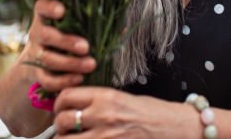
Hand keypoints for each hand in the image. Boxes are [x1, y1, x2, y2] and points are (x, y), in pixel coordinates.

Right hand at [27, 0, 95, 93]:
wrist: (43, 62)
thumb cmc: (68, 38)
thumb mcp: (76, 28)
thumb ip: (94, 24)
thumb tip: (122, 29)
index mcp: (46, 17)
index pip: (41, 6)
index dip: (49, 7)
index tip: (62, 10)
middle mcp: (37, 33)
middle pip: (45, 35)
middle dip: (66, 41)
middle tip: (86, 47)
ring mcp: (35, 54)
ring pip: (47, 59)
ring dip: (70, 63)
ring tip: (90, 65)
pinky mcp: (36, 74)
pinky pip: (47, 79)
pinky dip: (63, 81)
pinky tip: (80, 79)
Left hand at [53, 87, 202, 137]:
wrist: (171, 128)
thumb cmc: (150, 112)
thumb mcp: (122, 97)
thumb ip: (97, 101)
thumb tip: (74, 104)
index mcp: (106, 96)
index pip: (67, 96)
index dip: (59, 103)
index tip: (61, 108)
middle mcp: (102, 115)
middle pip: (63, 120)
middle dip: (60, 125)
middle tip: (65, 127)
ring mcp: (105, 137)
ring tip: (72, 138)